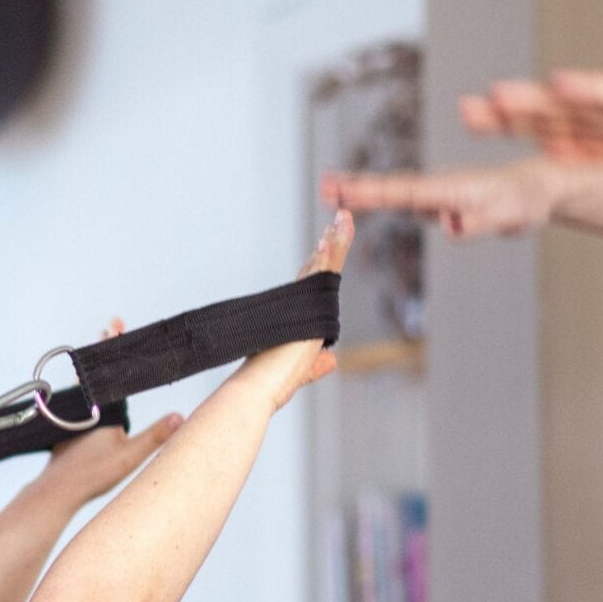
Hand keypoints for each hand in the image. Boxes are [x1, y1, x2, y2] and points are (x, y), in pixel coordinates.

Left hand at [33, 321, 184, 507]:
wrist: (57, 489)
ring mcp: (74, 414)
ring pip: (88, 383)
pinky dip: (92, 387)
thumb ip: (155, 436)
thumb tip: (180, 417)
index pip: (111, 370)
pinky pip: (83, 398)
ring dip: (98, 367)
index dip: (114, 346)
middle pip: (98, 371)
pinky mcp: (68, 425)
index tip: (115, 324)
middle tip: (113, 327)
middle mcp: (84, 405)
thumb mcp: (129, 457)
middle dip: (107, 348)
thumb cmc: (90, 475)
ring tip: (105, 350)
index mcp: (101, 407)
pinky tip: (97, 392)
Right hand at [235, 212, 350, 410]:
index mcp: (294, 317)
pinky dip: (334, 247)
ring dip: (336, 238)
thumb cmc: (269, 384)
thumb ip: (316, 364)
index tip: (324, 244)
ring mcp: (299, 301)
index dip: (317, 264)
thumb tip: (331, 361)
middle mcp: (295, 304)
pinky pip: (326, 268)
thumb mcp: (302, 370)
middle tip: (340, 220)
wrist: (256, 385)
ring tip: (346, 216)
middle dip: (329, 243)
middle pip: (316, 267)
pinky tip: (341, 228)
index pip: (309, 285)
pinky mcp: (306, 300)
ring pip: (323, 263)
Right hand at [322, 157, 566, 238]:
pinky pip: (405, 200)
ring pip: (395, 192)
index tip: (342, 191)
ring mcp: (439, 194)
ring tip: (330, 193)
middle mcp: (440, 188)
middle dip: (356, 188)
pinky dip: (380, 198)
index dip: (372, 192)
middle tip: (322, 187)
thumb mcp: (510, 215)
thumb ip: (480, 221)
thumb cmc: (527, 200)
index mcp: (452, 189)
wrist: (538, 188)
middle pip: (391, 188)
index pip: (404, 191)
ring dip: (362, 192)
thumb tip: (449, 224)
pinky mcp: (441, 201)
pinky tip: (359, 199)